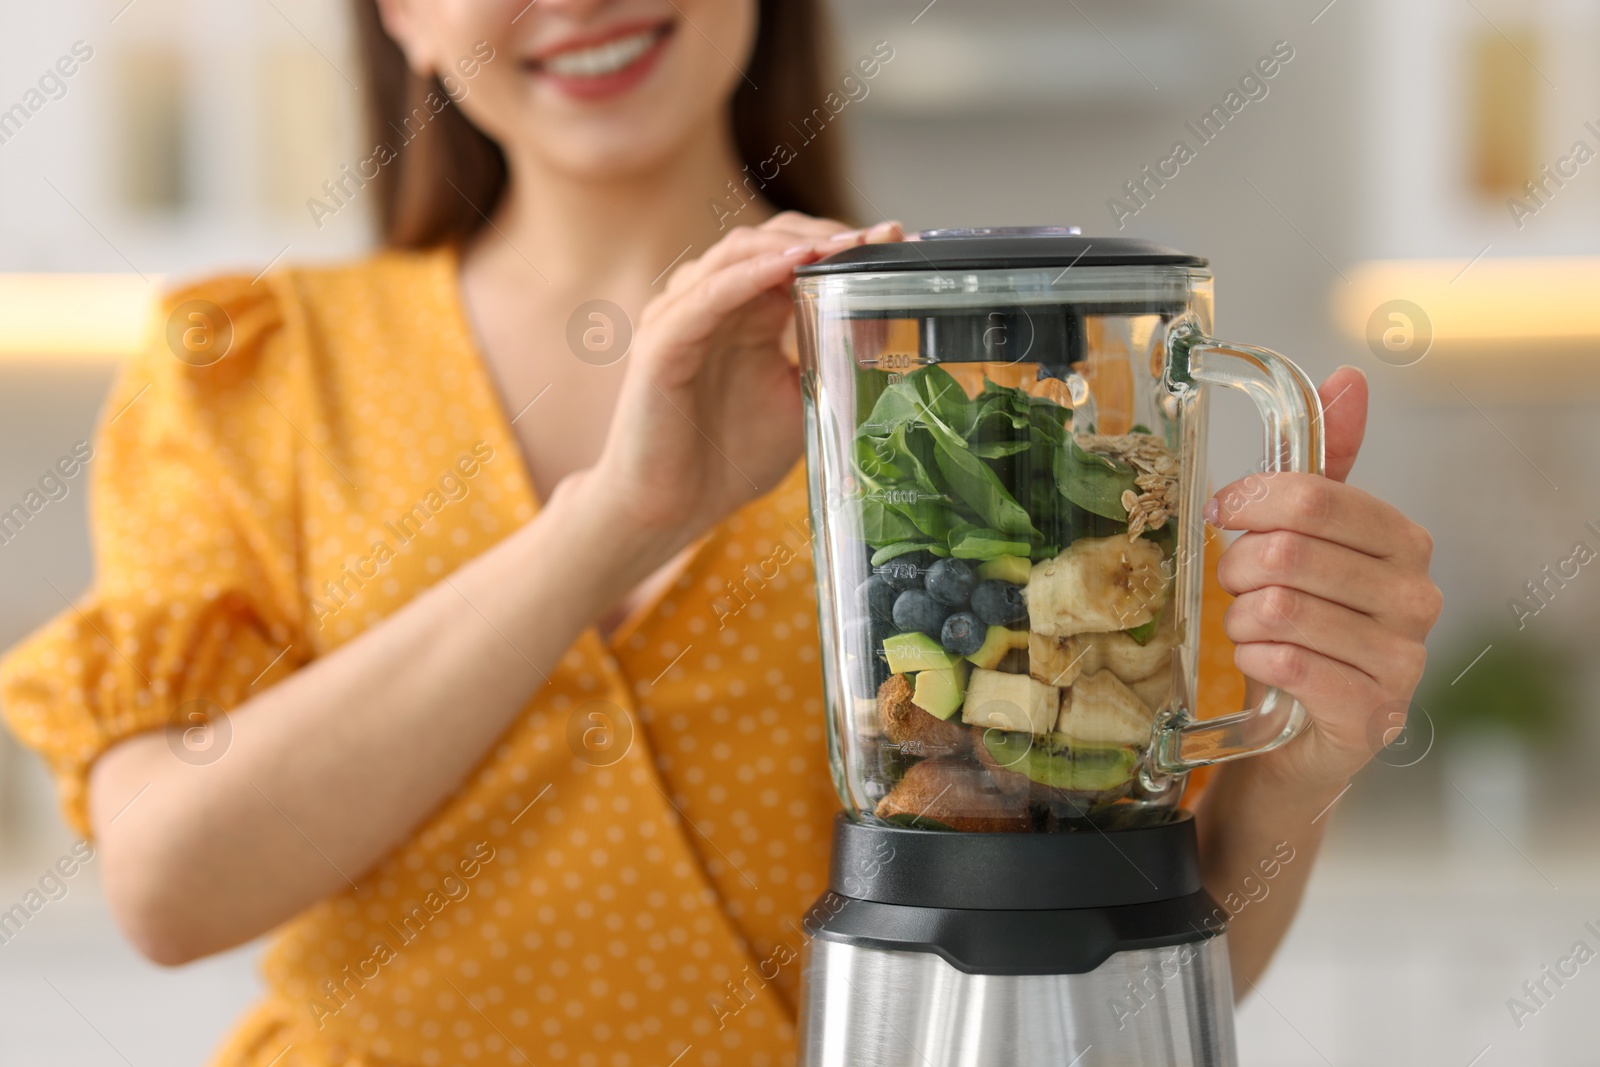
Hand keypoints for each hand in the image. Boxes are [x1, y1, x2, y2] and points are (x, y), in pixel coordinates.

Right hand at [566, 213, 901, 573]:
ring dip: (793, 245)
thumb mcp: (801, 400)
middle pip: (767, 240)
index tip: (892, 242)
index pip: (791, 253)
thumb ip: (830, 360)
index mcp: (744, 312)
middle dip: (824, 234)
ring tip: (843, 246)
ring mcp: (682, 317)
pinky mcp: (662, 342)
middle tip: (875, 240)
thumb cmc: (728, 458)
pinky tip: (791, 265)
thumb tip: (884, 329)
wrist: (671, 509)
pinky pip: (708, 295)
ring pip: (737, 254)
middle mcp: (710, 303)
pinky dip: (751, 274)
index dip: (839, 243)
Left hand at [1208, 366, 1441, 789]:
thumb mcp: (1308, 540)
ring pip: (1279, 611)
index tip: (1222, 514)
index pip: (1313, 497)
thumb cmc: (1301, 627)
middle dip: (1236, 569)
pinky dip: (1254, 662)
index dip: (1250, 502)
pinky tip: (1261, 666)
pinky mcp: (1372, 715)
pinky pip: (1287, 665)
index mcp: (1402, 541)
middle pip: (1287, 554)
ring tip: (1249, 630)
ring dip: (1240, 621)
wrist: (1299, 734)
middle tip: (1232, 587)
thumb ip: (1324, 466)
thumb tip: (1350, 379)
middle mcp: (1416, 598)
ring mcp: (1402, 661)